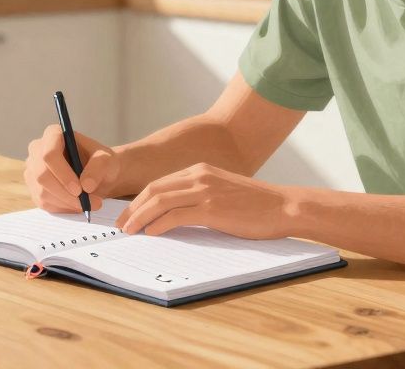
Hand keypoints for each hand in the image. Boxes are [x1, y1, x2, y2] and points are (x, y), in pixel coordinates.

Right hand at [23, 124, 121, 212]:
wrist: (97, 174)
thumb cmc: (100, 162)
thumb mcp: (107, 160)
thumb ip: (98, 167)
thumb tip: (86, 185)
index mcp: (53, 134)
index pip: (49, 154)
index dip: (62, 173)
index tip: (79, 189)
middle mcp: (37, 150)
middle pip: (42, 175)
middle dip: (65, 193)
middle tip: (86, 203)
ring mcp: (33, 170)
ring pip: (42, 192)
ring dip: (67, 203)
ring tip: (89, 205)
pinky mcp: (34, 188)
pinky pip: (43, 203)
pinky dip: (63, 208)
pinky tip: (78, 205)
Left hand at [116, 163, 293, 238]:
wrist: (283, 207)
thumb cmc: (256, 205)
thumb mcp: (222, 192)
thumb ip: (199, 197)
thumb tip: (174, 215)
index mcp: (200, 170)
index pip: (159, 183)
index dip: (139, 199)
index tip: (128, 214)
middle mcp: (199, 176)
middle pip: (154, 189)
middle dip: (133, 207)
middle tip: (121, 224)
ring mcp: (205, 191)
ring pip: (160, 201)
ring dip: (140, 216)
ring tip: (129, 231)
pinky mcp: (212, 208)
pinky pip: (176, 215)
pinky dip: (159, 224)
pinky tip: (151, 233)